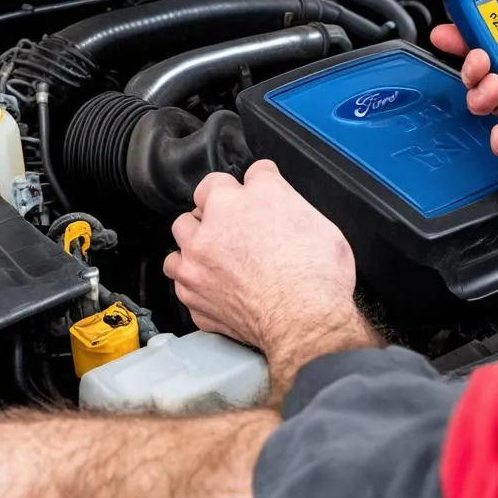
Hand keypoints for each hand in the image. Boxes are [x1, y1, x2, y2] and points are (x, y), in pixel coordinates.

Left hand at [164, 160, 375, 394]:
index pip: (238, 175)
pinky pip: (181, 282)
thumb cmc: (317, 276)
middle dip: (216, 212)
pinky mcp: (194, 293)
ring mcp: (198, 260)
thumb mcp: (317, 219)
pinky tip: (215, 284)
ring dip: (196, 243)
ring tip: (218, 255)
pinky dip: (195, 282)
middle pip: (200, 203)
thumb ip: (285, 200)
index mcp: (246, 198)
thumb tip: (277, 196)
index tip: (254, 194)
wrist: (305, 322)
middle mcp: (215, 224)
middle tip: (238, 227)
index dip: (248, 186)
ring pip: (180, 239)